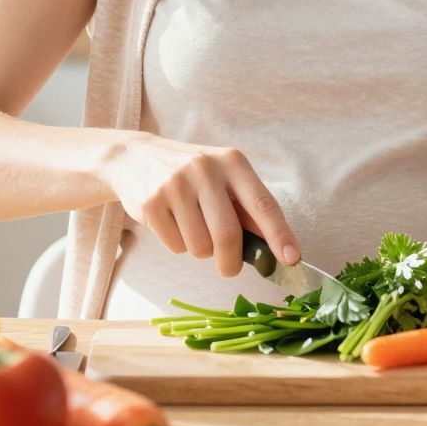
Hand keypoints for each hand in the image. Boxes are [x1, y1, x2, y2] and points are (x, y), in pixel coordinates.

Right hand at [100, 134, 298, 278]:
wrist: (135, 156)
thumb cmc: (192, 174)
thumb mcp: (223, 177)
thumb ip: (248, 208)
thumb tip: (277, 246)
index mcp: (232, 162)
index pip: (263, 204)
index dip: (279, 234)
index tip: (292, 258)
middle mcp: (205, 169)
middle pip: (228, 235)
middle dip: (231, 262)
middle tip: (229, 268)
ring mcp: (175, 185)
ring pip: (200, 247)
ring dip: (201, 251)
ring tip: (192, 228)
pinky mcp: (151, 203)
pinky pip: (175, 246)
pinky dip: (178, 245)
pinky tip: (171, 222)